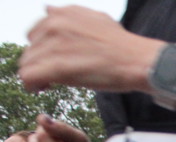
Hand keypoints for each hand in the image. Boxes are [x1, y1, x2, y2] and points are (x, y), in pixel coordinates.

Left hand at [20, 5, 158, 93]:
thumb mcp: (97, 19)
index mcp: (63, 13)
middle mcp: (54, 24)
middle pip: (31, 48)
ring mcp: (54, 44)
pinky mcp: (56, 66)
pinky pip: (28, 76)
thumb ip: (72, 16)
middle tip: (54, 75)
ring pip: (27, 62)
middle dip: (40, 61)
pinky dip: (33, 84)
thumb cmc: (125, 47)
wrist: (139, 61)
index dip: (44, 49)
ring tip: (50, 83)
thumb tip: (51, 10)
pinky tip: (44, 88)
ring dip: (37, 74)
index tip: (56, 60)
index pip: (37, 32)